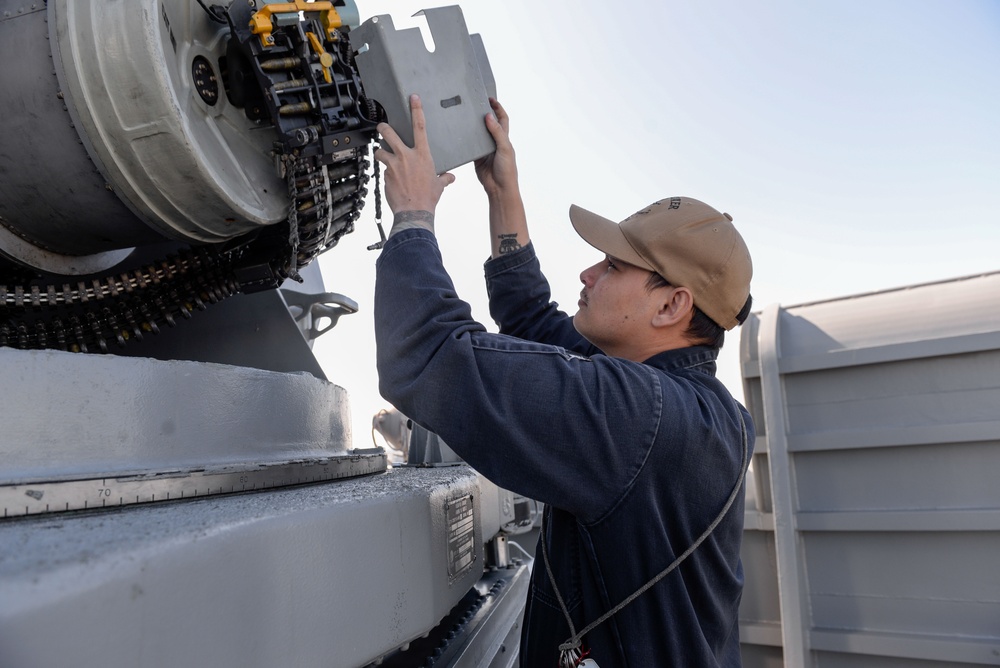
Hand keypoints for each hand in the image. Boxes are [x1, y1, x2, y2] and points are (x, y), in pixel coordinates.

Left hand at [374, 94, 455, 230]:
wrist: (414, 212)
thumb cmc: (427, 198)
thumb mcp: (438, 185)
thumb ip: (444, 178)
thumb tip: (450, 177)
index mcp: (422, 155)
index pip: (420, 127)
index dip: (416, 110)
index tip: (413, 98)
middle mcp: (406, 156)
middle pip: (389, 133)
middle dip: (383, 127)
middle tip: (381, 126)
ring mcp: (394, 165)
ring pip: (380, 151)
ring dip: (379, 152)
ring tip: (382, 156)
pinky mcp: (385, 175)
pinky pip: (383, 170)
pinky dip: (385, 172)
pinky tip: (391, 180)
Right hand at [474, 98, 518, 198]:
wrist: (499, 188)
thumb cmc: (507, 170)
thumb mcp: (504, 148)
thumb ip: (497, 133)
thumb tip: (489, 116)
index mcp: (504, 138)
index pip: (502, 119)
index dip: (498, 108)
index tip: (490, 99)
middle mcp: (494, 142)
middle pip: (489, 124)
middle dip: (483, 113)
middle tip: (474, 103)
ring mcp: (485, 149)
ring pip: (478, 134)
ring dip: (473, 126)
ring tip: (465, 115)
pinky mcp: (477, 157)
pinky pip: (470, 146)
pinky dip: (466, 140)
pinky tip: (459, 133)